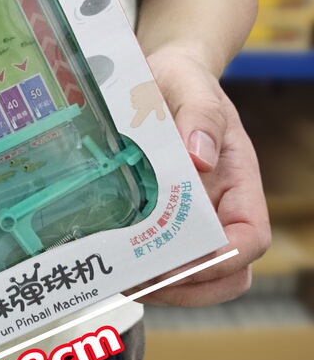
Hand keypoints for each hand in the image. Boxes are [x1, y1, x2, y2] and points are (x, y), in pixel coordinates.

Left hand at [132, 48, 270, 305]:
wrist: (159, 74)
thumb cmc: (183, 79)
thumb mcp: (192, 85)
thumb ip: (201, 116)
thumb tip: (201, 158)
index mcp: (237, 179)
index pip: (250, 237)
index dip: (224, 260)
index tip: (183, 261)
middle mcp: (219, 204)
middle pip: (226, 272)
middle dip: (187, 285)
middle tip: (139, 280)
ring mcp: (190, 213)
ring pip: (192, 272)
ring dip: (160, 284)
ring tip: (119, 276)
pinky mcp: (159, 213)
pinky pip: (159, 252)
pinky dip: (140, 264)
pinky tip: (110, 258)